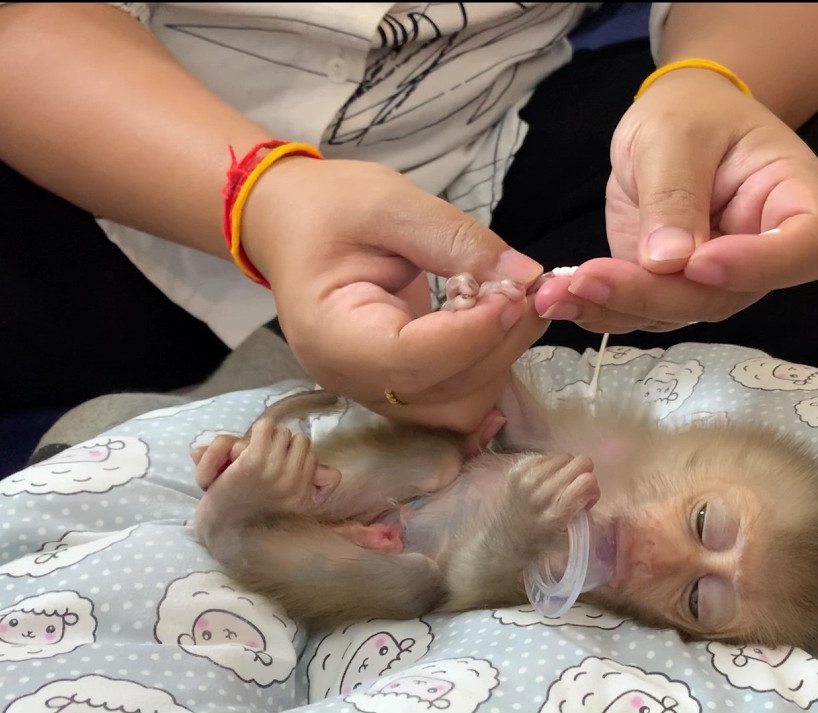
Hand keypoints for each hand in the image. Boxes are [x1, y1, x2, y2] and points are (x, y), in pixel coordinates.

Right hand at [240, 157, 549, 433]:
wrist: (291, 226)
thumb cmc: (327, 209)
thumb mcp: (388, 202)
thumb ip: (456, 239)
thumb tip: (525, 275)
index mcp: (330, 332)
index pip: (411, 358)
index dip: (473, 332)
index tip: (514, 289)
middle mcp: (351, 378)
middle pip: (445, 389)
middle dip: (498, 340)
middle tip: (526, 286)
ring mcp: (376, 391)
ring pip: (461, 406)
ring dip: (501, 357)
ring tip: (512, 300)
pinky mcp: (401, 389)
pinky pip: (458, 400)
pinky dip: (490, 367)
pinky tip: (497, 324)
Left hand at [532, 68, 817, 332]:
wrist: (675, 121)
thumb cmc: (693, 112)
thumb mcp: (677, 132)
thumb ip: (675, 194)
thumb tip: (667, 263)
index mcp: (795, 200)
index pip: (809, 247)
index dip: (760, 266)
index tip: (700, 262)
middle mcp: (764, 253)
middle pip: (727, 293)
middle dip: (656, 293)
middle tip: (591, 279)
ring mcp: (720, 279)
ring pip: (680, 311)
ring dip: (616, 307)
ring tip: (557, 295)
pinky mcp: (674, 289)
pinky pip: (644, 310)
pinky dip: (600, 308)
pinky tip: (559, 299)